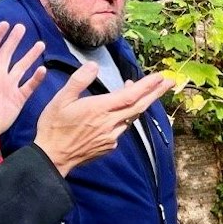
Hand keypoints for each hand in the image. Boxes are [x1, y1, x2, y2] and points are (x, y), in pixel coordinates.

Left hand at [0, 21, 46, 137]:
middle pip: (8, 53)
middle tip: (21, 28)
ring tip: (40, 44)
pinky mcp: (18, 99)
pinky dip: (37, 78)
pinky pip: (29, 86)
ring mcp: (10, 87)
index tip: (5, 24)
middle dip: (14, 40)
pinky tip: (43, 70)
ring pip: (22, 67)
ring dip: (30, 55)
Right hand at [32, 66, 176, 175]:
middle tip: (169, 82)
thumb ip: (78, 81)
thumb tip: (94, 66)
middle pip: (139, 106)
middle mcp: (110, 123)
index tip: (160, 77)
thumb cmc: (53, 127)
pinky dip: (126, 117)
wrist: (52, 157)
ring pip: (132, 118)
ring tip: (143, 92)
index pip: (130, 95)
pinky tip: (121, 113)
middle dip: (156, 93)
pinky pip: (122, 129)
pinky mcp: (109, 146)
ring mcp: (112, 137)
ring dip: (140, 104)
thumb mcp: (61, 99)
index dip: (147, 86)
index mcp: (99, 109)